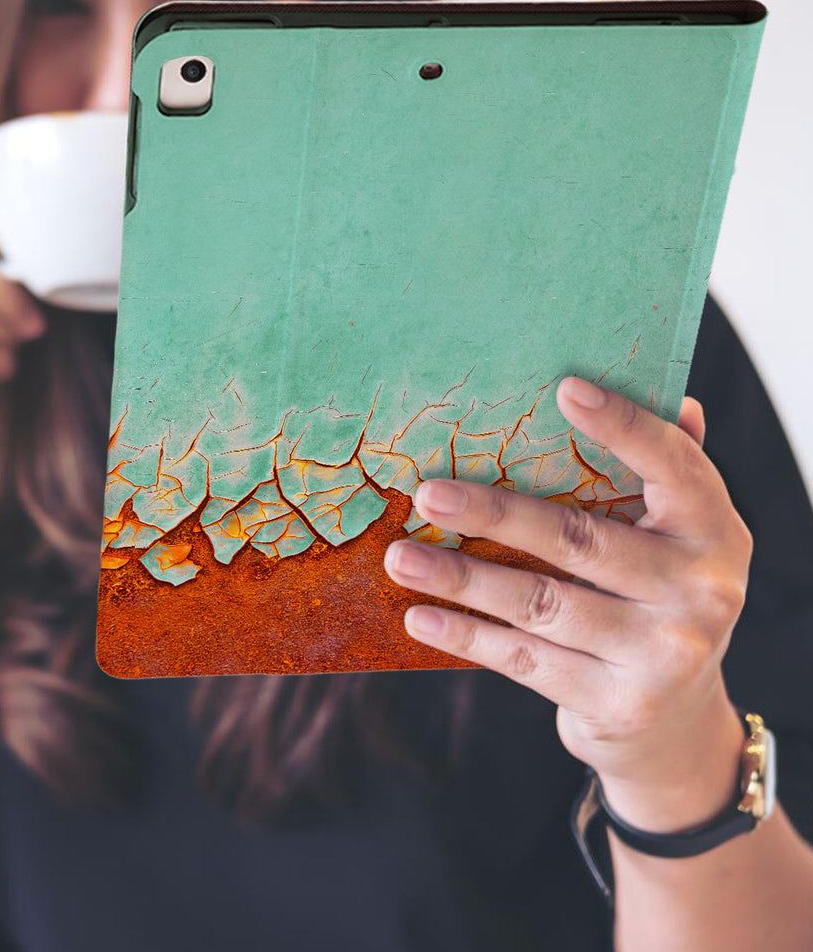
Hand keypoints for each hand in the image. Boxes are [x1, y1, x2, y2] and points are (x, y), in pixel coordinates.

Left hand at [382, 376, 752, 802]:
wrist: (681, 723)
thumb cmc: (660, 601)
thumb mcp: (680, 540)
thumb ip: (673, 474)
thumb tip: (676, 401)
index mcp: (715, 531)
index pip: (673, 465)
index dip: (623, 426)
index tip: (565, 389)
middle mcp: (700, 591)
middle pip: (579, 539)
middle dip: (494, 513)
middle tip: (427, 493)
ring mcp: (662, 653)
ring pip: (540, 603)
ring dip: (460, 579)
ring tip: (399, 557)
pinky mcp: (619, 703)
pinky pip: (527, 660)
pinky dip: (468, 636)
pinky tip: (419, 616)